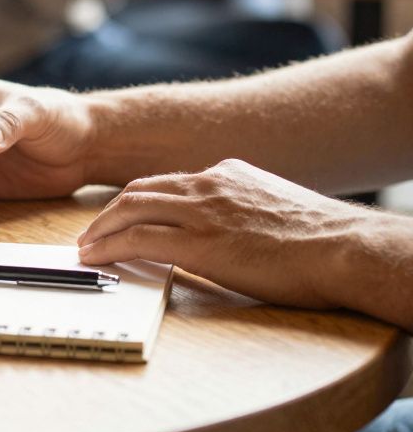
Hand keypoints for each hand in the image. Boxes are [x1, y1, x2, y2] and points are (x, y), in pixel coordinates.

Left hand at [76, 158, 372, 308]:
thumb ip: (244, 210)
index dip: (138, 200)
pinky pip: (138, 240)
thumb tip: (229, 232)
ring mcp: (202, 211)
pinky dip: (109, 247)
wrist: (347, 248)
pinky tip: (95, 258)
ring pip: (130, 209)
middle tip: (90, 232)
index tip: (122, 215)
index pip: (168, 182)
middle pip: (138, 190)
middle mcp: (209, 184)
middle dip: (108, 212)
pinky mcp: (198, 242)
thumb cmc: (324, 240)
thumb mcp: (276, 207)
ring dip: (100, 229)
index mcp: (228, 173)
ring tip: (85, 247)